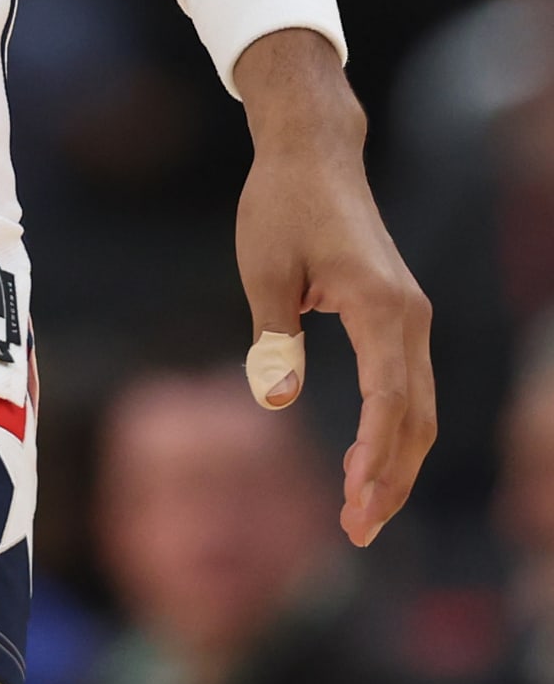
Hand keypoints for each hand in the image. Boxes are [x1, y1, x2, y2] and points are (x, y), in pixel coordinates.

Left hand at [234, 28, 434, 548]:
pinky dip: (394, 434)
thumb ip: (274, 336)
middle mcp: (408, 316)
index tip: (353, 496)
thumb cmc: (282, 204)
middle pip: (415, 418)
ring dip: (396, 464)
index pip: (387, 398)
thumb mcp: (264, 268)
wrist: (313, 152)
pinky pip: (407, 389)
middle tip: (356, 531)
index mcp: (378, 305)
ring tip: (362, 515)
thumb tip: (278, 400)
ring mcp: (411, 318)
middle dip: (389, 479)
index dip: (374, 453)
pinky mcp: (400, 317)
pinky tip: (368, 466)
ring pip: (418, 409)